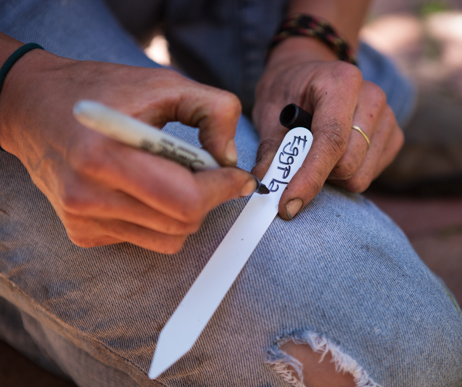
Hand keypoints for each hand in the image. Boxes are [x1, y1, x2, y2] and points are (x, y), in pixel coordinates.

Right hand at [0, 48, 256, 252]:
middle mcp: (88, 196)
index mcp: (105, 156)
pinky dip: (158, 217)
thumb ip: (212, 111)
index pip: (186, 198)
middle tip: (209, 173)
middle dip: (208, 199)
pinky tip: (141, 186)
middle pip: (182, 223)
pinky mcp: (82, 232)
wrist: (34, 106)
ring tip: (171, 175)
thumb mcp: (163, 84)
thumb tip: (231, 160)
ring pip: (169, 238)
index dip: (223, 189)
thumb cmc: (99, 91)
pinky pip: (144, 239)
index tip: (239, 178)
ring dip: (185, 211)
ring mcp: (83, 219)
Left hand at [252, 38, 403, 219]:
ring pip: (360, 176)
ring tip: (317, 153)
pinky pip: (370, 176)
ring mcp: (388, 117)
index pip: (331, 140)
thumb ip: (271, 148)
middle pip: (348, 164)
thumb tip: (265, 184)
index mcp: (341, 81)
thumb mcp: (269, 111)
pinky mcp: (394, 137)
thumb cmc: (288, 92)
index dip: (309, 177)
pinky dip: (348, 175)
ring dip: (332, 177)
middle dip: (318, 175)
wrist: (311, 76)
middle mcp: (372, 97)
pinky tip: (336, 154)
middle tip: (298, 160)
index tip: (288, 204)